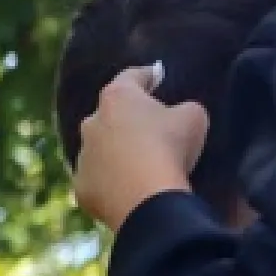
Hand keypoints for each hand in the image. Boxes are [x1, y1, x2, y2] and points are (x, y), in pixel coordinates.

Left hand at [71, 64, 211, 230]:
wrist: (146, 199)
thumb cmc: (169, 148)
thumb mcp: (193, 117)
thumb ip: (184, 108)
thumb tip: (179, 113)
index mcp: (117, 98)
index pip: (132, 77)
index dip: (147, 75)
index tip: (156, 76)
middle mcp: (91, 122)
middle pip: (110, 113)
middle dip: (128, 116)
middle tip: (150, 125)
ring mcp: (82, 155)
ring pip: (100, 147)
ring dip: (115, 150)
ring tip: (138, 161)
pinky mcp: (81, 186)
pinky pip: (98, 179)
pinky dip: (111, 181)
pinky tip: (127, 188)